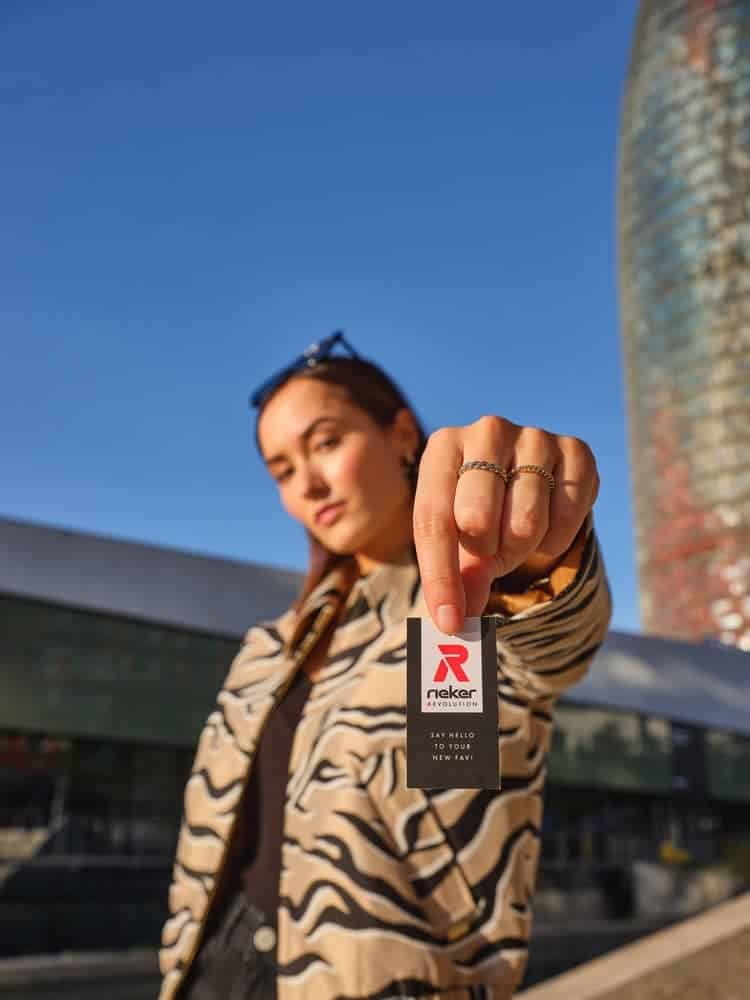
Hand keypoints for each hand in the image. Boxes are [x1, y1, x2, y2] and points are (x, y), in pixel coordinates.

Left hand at [412, 416, 599, 632]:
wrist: (524, 481)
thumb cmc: (477, 513)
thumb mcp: (455, 541)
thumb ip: (455, 578)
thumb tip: (458, 626)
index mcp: (442, 447)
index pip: (433, 520)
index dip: (440, 577)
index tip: (449, 621)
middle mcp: (486, 431)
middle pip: (477, 519)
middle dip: (484, 554)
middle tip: (488, 553)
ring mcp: (534, 436)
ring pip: (526, 523)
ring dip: (520, 548)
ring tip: (514, 537)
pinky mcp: (577, 450)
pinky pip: (569, 514)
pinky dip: (556, 538)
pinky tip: (547, 524)